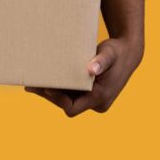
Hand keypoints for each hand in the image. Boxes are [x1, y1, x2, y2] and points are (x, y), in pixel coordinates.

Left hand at [25, 36, 142, 116]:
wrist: (128, 53)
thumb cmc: (117, 52)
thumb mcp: (109, 53)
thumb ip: (101, 61)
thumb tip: (91, 69)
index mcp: (101, 97)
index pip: (72, 107)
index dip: (57, 99)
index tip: (45, 87)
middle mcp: (97, 103)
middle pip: (67, 105)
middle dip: (49, 96)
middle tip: (31, 86)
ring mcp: (94, 100)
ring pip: (68, 101)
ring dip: (52, 93)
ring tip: (32, 84)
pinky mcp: (90, 94)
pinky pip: (72, 95)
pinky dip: (59, 89)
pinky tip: (44, 80)